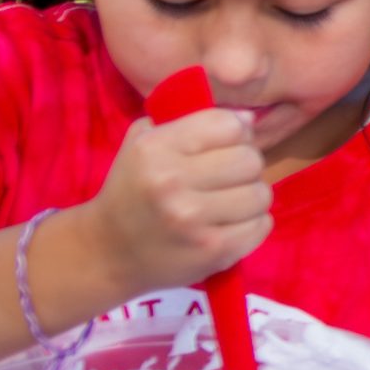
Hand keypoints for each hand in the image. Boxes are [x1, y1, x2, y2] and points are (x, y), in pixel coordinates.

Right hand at [80, 106, 271, 294]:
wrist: (108, 250)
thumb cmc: (132, 190)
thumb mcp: (144, 143)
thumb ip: (192, 124)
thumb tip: (248, 119)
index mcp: (155, 148)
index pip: (229, 125)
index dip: (236, 134)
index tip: (225, 147)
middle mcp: (172, 181)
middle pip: (250, 160)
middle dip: (245, 167)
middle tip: (228, 178)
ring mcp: (193, 218)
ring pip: (261, 194)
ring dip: (251, 197)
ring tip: (230, 203)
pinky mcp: (212, 250)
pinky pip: (261, 225)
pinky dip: (252, 224)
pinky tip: (230, 224)